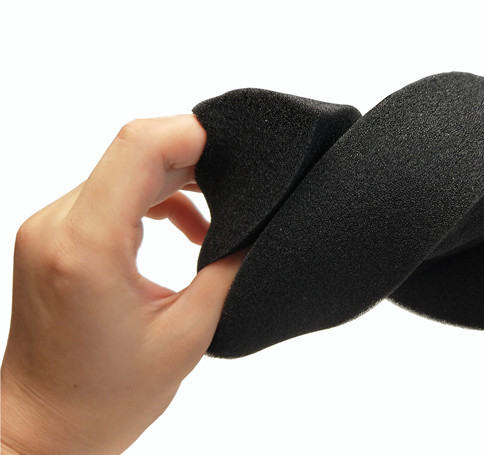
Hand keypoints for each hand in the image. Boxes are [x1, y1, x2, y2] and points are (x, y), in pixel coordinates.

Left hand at [1, 116, 242, 453]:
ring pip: (122, 168)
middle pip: (133, 151)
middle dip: (195, 157)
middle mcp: (58, 226)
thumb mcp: (188, 334)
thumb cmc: (105, 397)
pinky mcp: (53, 237)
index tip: (239, 146)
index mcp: (88, 248)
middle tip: (241, 185)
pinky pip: (109, 193)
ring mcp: (49, 228)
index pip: (138, 147)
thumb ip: (229, 269)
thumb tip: (260, 229)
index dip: (194, 133)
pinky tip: (186, 229)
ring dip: (175, 179)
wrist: (45, 425)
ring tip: (217, 215)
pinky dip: (152, 198)